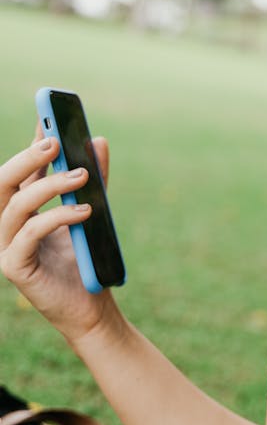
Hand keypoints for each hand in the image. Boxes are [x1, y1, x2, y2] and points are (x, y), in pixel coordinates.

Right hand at [0, 132, 115, 342]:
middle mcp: (8, 223)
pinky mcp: (14, 267)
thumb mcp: (93, 211)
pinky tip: (85, 211)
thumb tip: (98, 140)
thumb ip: (94, 179)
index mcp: (23, 208)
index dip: (32, 142)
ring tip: (83, 176)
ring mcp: (6, 245)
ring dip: (50, 185)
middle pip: (3, 180)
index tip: (48, 117)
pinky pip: (28, 234)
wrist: (91, 307)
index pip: (23, 168)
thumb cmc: (87, 260)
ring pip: (15, 204)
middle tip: (56, 142)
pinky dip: (57, 217)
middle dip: (28, 157)